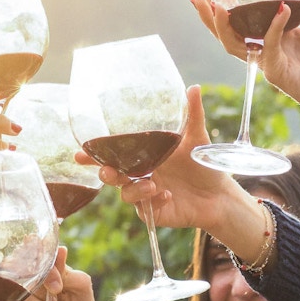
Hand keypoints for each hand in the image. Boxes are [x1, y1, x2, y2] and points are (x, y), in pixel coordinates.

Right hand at [87, 85, 244, 235]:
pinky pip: (145, 210)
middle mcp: (141, 176)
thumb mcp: (197, 138)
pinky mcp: (156, 213)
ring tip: (152, 184)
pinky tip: (166, 195)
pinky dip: (153, 202)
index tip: (80, 153)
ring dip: (134, 190)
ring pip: (126, 194)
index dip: (95, 156)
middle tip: (110, 172)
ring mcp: (146, 195)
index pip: (114, 155)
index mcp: (144, 157)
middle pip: (113, 176)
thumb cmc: (203, 165)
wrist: (220, 195)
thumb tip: (194, 87)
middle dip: (107, 174)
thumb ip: (193, 115)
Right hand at [191, 0, 299, 123]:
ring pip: (235, 46)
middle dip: (210, 18)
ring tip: (217, 6)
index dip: (226, 8)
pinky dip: (273, 28)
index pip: (244, 20)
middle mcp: (268, 49)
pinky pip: (269, 48)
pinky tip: (282, 10)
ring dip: (223, 27)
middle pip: (228, 34)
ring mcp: (269, 62)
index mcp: (277, 36)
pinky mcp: (278, 73)